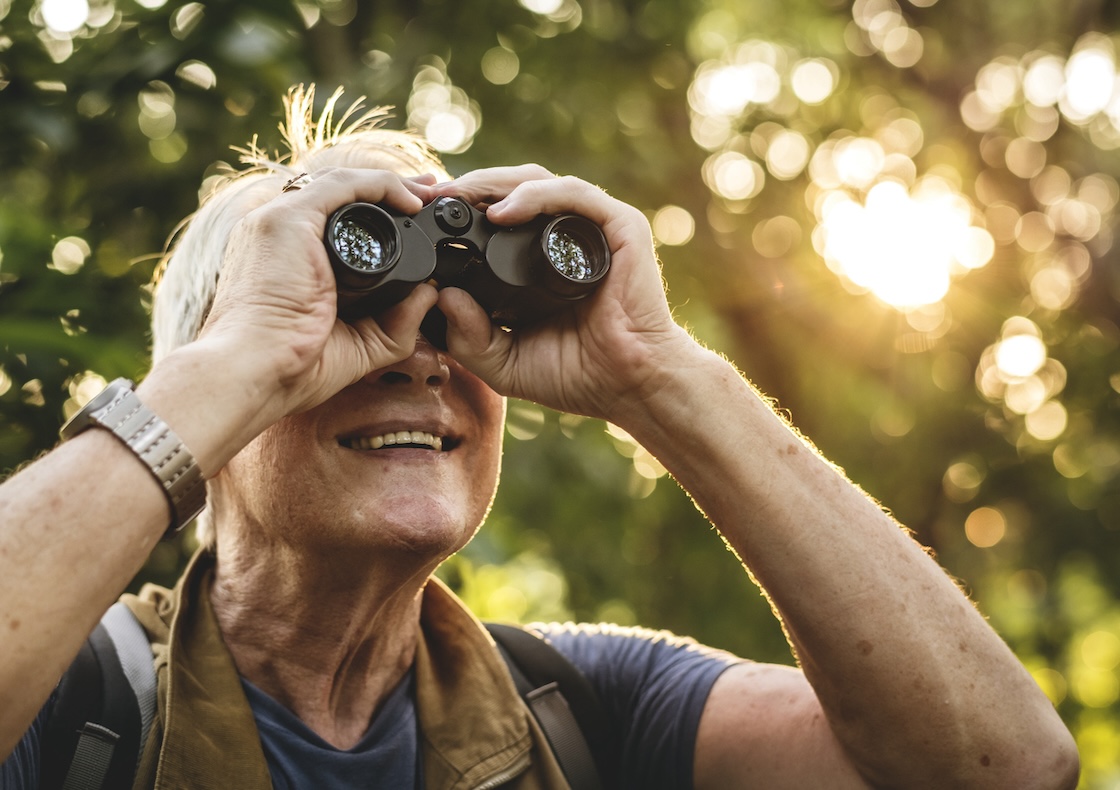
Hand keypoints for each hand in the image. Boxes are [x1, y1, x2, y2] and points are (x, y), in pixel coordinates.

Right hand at [197, 168, 439, 417]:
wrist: (257, 373)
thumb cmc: (294, 368)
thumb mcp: (361, 343)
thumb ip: (398, 321)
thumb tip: (431, 293)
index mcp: (287, 257)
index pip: (335, 219)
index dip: (378, 212)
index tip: (417, 217)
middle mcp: (278, 232)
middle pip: (341, 195)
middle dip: (390, 191)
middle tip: (431, 195)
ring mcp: (279, 220)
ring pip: (343, 183)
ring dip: (391, 184)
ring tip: (429, 193)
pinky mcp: (288, 219)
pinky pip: (342, 185)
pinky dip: (380, 185)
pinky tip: (410, 200)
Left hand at [429, 165, 695, 420]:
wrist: (632, 386)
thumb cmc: (579, 374)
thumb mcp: (505, 361)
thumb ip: (469, 338)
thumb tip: (442, 298)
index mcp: (541, 258)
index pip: (498, 213)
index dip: (460, 209)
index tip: (422, 217)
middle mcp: (566, 235)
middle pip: (512, 189)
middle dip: (469, 187)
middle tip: (431, 198)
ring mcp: (594, 227)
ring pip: (537, 181)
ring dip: (492, 182)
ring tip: (458, 196)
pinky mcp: (620, 227)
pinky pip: (573, 195)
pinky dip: (534, 196)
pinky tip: (502, 212)